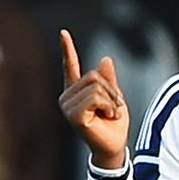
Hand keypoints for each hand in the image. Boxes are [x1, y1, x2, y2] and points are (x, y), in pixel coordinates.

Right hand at [59, 30, 129, 169]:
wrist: (115, 147)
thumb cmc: (113, 125)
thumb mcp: (114, 98)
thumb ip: (109, 80)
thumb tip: (105, 59)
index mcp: (76, 91)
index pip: (70, 66)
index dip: (67, 49)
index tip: (63, 33)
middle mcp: (67, 97)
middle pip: (93, 76)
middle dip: (111, 90)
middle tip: (113, 107)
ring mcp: (67, 106)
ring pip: (96, 86)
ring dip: (111, 100)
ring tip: (110, 114)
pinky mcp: (73, 114)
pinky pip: (95, 97)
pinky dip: (108, 105)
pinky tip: (107, 117)